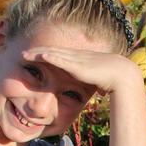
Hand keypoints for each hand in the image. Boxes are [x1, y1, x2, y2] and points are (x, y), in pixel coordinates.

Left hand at [21, 47, 143, 103]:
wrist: (121, 74)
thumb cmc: (113, 80)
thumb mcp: (100, 82)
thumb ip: (97, 86)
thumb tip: (101, 93)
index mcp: (81, 60)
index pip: (61, 55)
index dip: (48, 54)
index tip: (37, 56)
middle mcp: (76, 56)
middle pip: (53, 51)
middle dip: (38, 51)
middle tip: (24, 53)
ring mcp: (75, 59)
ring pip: (52, 53)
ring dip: (38, 53)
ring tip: (25, 53)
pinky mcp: (75, 64)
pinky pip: (59, 58)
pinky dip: (48, 56)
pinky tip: (39, 55)